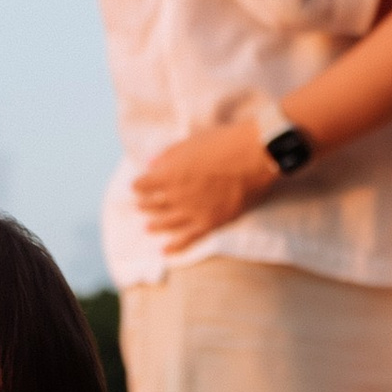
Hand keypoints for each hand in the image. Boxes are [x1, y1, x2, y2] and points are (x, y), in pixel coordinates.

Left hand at [131, 123, 274, 251]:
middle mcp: (176, 196)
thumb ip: (168, 156)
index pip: (143, 184)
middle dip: (144, 204)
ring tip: (147, 227)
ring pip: (167, 223)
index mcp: (168, 175)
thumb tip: (151, 165)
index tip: (137, 185)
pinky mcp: (210, 223)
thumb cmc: (223, 143)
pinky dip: (175, 245)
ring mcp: (193, 212)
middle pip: (152, 204)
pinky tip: (164, 249)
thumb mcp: (190, 142)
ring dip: (155, 224)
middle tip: (139, 206)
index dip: (138, 185)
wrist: (255, 156)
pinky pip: (188, 239)